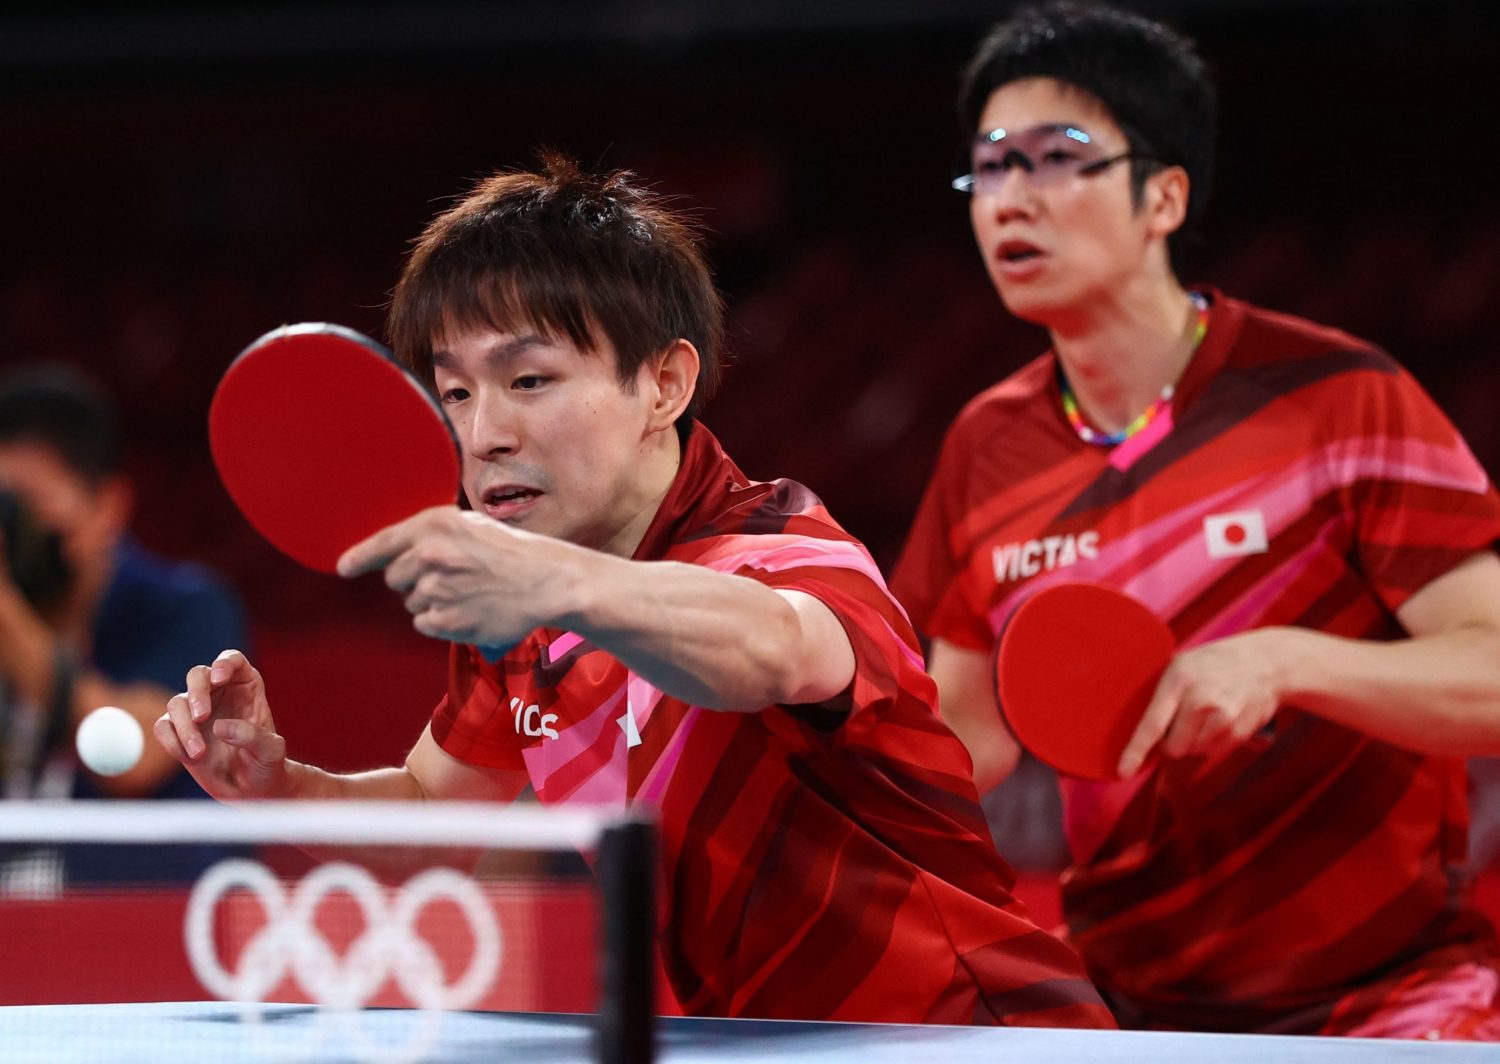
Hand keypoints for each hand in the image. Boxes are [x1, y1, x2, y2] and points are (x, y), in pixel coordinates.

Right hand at [154, 649, 289, 800]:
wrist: (252, 790)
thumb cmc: (268, 765)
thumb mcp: (270, 752)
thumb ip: (252, 737)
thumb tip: (219, 727)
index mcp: (246, 686)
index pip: (232, 661)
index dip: (224, 664)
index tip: (218, 679)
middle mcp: (219, 693)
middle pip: (197, 675)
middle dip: (197, 693)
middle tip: (202, 716)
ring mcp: (197, 711)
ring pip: (177, 703)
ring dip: (184, 727)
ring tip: (199, 753)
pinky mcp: (180, 732)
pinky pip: (163, 726)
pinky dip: (171, 740)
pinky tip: (188, 757)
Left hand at [337, 506, 576, 650]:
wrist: (547, 581)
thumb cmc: (512, 553)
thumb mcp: (470, 525)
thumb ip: (431, 535)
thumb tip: (393, 554)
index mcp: (435, 524)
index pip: (383, 543)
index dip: (359, 558)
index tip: (343, 568)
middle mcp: (431, 555)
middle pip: (395, 578)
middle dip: (414, 580)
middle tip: (451, 577)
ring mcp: (437, 590)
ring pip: (411, 603)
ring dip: (432, 602)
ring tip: (467, 593)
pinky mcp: (446, 621)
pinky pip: (425, 624)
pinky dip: (442, 622)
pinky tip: (468, 610)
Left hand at [1117, 628, 1290, 776]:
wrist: (1267, 661)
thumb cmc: (1214, 664)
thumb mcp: (1183, 665)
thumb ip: (1163, 693)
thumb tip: (1144, 733)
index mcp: (1178, 679)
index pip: (1152, 724)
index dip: (1136, 751)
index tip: (1123, 771)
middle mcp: (1200, 699)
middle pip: (1173, 747)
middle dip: (1172, 741)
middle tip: (1183, 720)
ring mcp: (1222, 717)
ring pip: (1194, 751)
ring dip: (1194, 741)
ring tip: (1207, 714)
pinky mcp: (1239, 731)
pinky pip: (1214, 751)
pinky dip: (1213, 742)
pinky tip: (1222, 718)